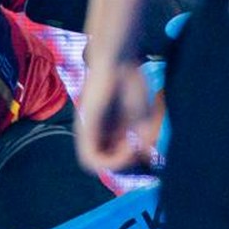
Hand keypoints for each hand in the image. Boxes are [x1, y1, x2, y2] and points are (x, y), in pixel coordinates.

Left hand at [76, 57, 162, 173]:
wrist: (118, 63)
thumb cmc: (130, 84)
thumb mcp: (142, 117)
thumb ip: (142, 139)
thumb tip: (141, 157)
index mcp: (107, 130)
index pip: (112, 158)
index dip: (129, 159)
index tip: (143, 147)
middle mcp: (95, 134)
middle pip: (104, 163)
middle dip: (124, 162)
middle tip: (137, 147)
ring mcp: (88, 132)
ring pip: (93, 165)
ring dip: (117, 164)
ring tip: (131, 148)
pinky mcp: (85, 129)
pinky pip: (91, 159)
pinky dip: (112, 160)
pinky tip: (127, 146)